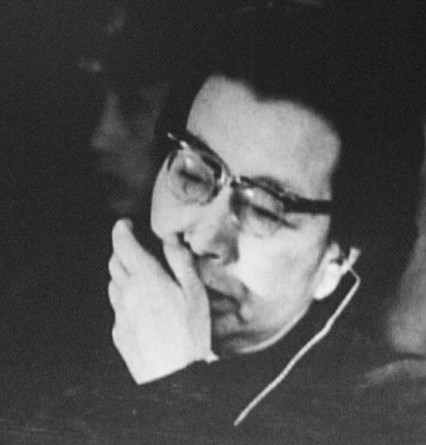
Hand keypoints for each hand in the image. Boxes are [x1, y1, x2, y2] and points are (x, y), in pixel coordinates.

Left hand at [108, 219, 213, 383]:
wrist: (174, 377)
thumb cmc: (190, 332)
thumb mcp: (194, 292)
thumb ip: (180, 260)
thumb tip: (169, 237)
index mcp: (146, 278)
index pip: (123, 244)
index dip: (121, 230)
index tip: (125, 224)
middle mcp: (126, 293)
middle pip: (114, 262)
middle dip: (123, 251)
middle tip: (137, 250)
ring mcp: (120, 314)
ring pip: (114, 284)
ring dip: (123, 275)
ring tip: (141, 279)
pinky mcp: (119, 332)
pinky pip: (117, 308)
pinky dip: (126, 299)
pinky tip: (143, 309)